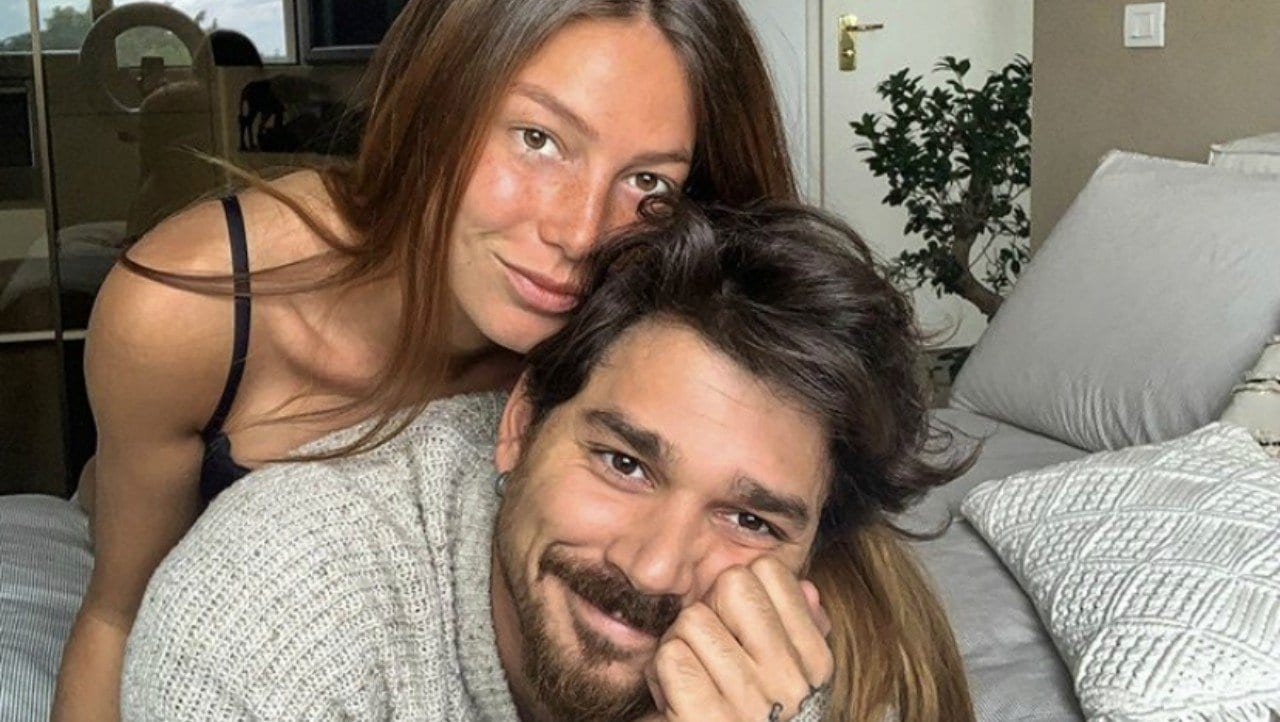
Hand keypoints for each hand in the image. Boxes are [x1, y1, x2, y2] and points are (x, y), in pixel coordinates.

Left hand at [643, 557, 832, 721]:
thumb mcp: (790, 682)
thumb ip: (803, 630)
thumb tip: (805, 587)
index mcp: (814, 663)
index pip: (770, 572)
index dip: (738, 592)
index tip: (737, 628)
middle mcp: (791, 681)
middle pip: (730, 585)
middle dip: (708, 610)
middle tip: (708, 651)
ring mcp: (751, 703)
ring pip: (692, 620)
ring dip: (679, 646)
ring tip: (692, 679)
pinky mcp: (706, 721)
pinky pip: (672, 656)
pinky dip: (661, 674)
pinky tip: (676, 699)